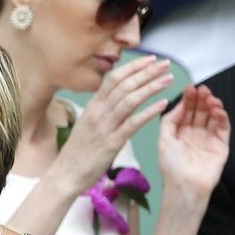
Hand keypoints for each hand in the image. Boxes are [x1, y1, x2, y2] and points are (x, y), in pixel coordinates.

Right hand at [54, 55, 172, 191]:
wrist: (65, 174)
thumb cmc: (78, 152)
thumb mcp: (87, 124)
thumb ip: (102, 110)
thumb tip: (117, 98)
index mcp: (92, 107)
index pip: (113, 78)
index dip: (133, 67)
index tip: (150, 60)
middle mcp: (98, 113)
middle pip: (124, 85)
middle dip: (147, 72)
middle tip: (165, 64)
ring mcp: (104, 127)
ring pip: (130, 99)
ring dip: (151, 86)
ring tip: (169, 79)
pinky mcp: (111, 143)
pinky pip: (133, 123)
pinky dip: (149, 111)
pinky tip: (163, 104)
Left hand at [157, 83, 230, 202]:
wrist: (184, 185)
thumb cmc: (171, 166)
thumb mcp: (163, 139)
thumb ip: (169, 120)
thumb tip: (179, 104)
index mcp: (179, 133)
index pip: (186, 111)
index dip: (188, 99)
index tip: (189, 87)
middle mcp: (194, 134)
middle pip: (200, 111)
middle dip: (201, 99)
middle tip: (202, 89)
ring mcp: (208, 139)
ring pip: (213, 117)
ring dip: (212, 105)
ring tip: (209, 98)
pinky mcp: (221, 145)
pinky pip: (223, 127)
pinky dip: (222, 117)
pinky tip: (217, 110)